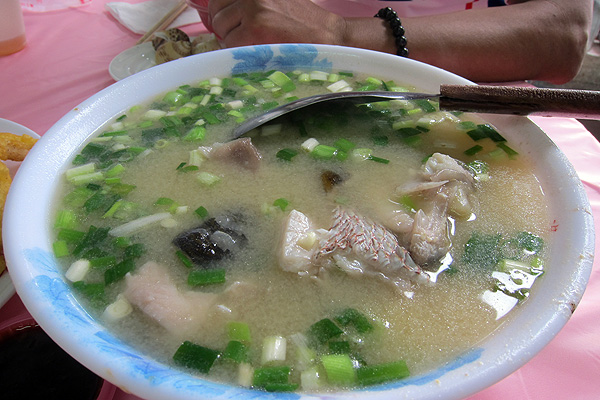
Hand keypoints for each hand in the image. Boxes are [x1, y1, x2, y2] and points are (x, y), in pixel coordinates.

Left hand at [205, 0, 345, 46]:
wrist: (326, 35)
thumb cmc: (302, 21)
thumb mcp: (275, 0)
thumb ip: (253, 3)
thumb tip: (223, 11)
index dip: (222, 10)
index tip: (228, 20)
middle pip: (217, 9)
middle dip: (223, 25)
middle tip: (238, 36)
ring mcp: (252, 7)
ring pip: (221, 26)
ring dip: (229, 38)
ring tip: (248, 44)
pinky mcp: (254, 27)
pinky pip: (230, 42)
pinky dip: (236, 51)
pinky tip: (252, 51)